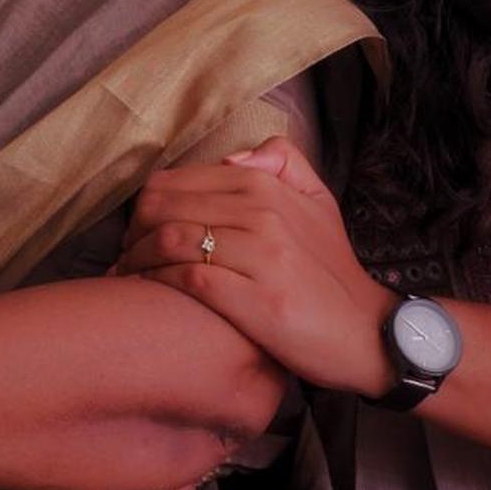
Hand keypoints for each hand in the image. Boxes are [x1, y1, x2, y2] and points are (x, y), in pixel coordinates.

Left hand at [116, 138, 395, 397]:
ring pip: (170, 239)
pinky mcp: (258, 300)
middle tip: (123, 255)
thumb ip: (281, 159)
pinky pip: (189, 278)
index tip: (134, 231)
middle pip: (163, 207)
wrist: (367, 333)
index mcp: (265, 185)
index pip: (175, 181)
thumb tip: (232, 156)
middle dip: (131, 231)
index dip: (143, 206)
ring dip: (136, 258)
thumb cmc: (331, 269)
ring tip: (126, 276)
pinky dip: (157, 283)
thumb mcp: (318, 200)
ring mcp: (261, 255)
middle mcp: (261, 211)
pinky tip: (146, 294)